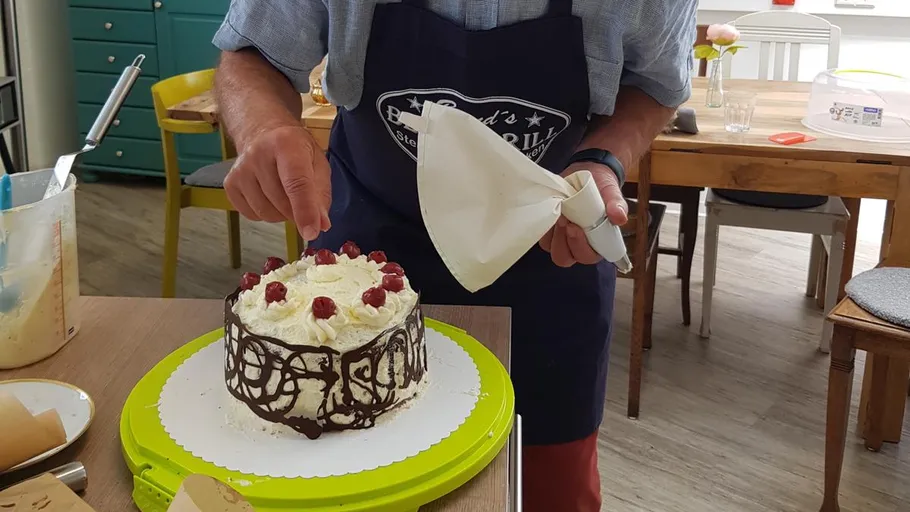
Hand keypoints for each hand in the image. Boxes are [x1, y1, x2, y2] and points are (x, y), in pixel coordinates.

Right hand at [224, 125, 331, 240]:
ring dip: (281, 214)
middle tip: (303, 202)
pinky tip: (269, 196)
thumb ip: (321, 195)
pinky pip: (252, 215)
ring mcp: (240, 169)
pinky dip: (266, 213)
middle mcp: (258, 154)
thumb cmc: (297, 151)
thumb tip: (321, 226)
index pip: (296, 183)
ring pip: (266, 213)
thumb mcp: (318, 165)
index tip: (312, 233)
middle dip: (297, 212)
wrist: (264, 134)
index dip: (305, 211)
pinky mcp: (230, 184)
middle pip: (282, 203)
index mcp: (286, 144)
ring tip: (285, 195)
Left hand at [539, 162, 628, 266]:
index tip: (574, 227)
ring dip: (552, 232)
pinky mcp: (548, 230)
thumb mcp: (612, 193)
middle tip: (564, 220)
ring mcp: (560, 238)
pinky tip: (550, 210)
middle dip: (562, 241)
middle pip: (564, 258)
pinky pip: (540, 234)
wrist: (586, 174)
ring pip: (549, 247)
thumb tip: (619, 217)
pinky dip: (543, 224)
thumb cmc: (601, 188)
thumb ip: (617, 205)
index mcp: (597, 244)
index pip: (586, 257)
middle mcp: (577, 245)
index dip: (579, 246)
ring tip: (558, 212)